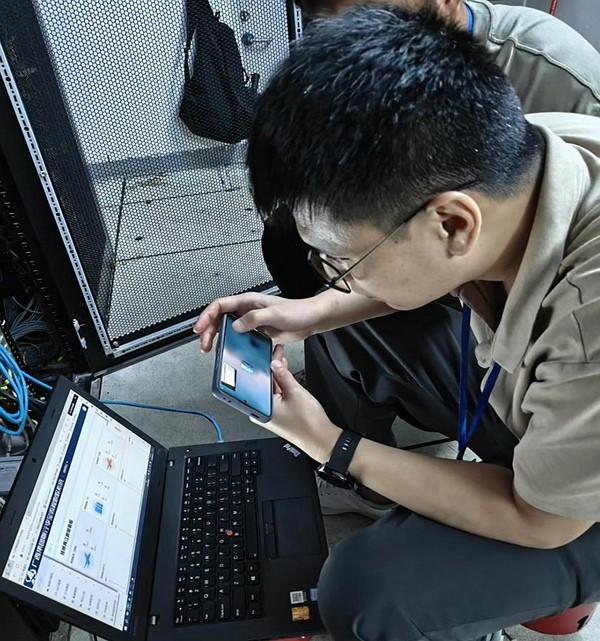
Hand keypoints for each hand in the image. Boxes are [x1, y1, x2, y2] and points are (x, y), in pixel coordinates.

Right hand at [193, 292, 324, 352]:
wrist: (311, 319)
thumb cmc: (298, 311)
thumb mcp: (275, 314)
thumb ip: (254, 319)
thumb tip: (236, 325)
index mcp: (249, 301)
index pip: (220, 305)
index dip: (207, 316)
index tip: (200, 327)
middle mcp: (247, 311)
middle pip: (220, 318)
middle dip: (208, 330)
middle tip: (204, 344)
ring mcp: (251, 322)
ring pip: (227, 328)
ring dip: (217, 338)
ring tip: (210, 348)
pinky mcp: (257, 332)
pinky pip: (239, 338)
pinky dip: (230, 344)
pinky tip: (228, 351)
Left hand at [251, 346, 340, 463]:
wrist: (321, 439)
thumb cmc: (308, 424)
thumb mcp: (295, 392)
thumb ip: (283, 375)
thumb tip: (275, 363)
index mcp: (260, 408)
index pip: (257, 380)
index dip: (264, 364)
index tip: (269, 354)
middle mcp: (262, 412)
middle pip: (263, 384)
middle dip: (271, 368)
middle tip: (277, 354)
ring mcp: (270, 414)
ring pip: (270, 389)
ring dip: (277, 375)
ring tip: (282, 360)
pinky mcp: (278, 414)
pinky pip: (276, 396)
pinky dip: (281, 385)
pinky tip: (285, 375)